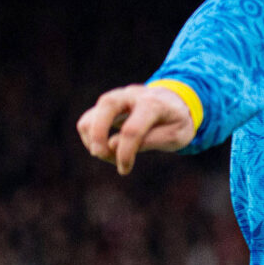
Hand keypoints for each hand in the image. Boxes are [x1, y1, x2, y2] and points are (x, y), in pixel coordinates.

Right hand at [78, 84, 196, 174]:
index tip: (124, 170)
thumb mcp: (176, 135)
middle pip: (106, 106)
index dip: (125, 153)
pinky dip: (90, 139)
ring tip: (110, 157)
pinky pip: (87, 121)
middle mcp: (132, 95)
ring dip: (93, 141)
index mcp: (154, 103)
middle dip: (98, 135)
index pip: (132, 129)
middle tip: (102, 156)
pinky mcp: (105, 106)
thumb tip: (112, 145)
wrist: (175, 102)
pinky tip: (106, 151)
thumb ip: (149, 140)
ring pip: (91, 114)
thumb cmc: (176, 122)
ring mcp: (116, 98)